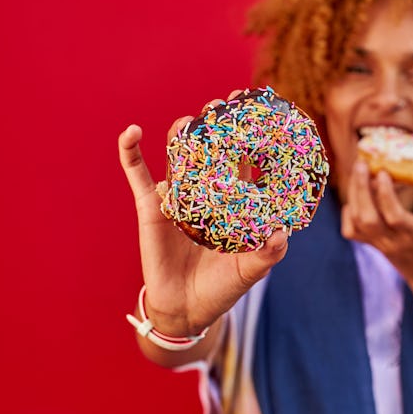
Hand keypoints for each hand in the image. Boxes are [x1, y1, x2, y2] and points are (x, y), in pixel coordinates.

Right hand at [118, 90, 288, 336]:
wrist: (186, 310)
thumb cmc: (223, 286)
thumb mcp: (250, 270)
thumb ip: (267, 253)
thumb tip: (281, 235)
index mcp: (234, 199)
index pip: (245, 158)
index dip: (251, 134)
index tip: (261, 109)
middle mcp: (207, 191)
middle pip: (213, 147)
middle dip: (219, 122)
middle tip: (228, 103)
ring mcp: (178, 196)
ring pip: (179, 154)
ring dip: (184, 132)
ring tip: (192, 120)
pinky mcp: (151, 208)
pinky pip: (138, 176)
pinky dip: (131, 153)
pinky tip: (132, 132)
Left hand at [340, 160, 412, 291]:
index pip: (394, 216)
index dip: (385, 194)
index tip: (383, 172)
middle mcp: (393, 240)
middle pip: (366, 217)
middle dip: (359, 189)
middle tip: (360, 164)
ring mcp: (380, 244)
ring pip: (357, 222)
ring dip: (354, 196)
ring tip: (358, 173)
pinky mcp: (373, 245)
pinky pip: (351, 232)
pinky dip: (349, 213)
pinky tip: (356, 199)